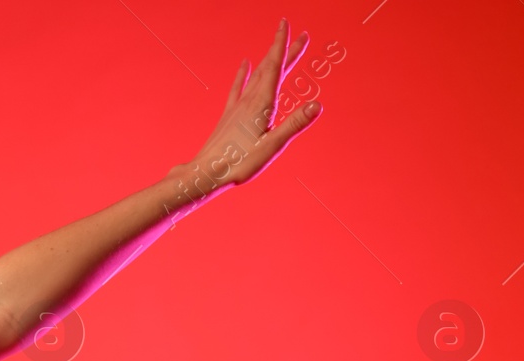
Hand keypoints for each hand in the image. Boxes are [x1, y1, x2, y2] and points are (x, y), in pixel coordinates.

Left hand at [175, 19, 322, 201]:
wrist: (206, 173)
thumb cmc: (239, 164)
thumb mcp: (272, 147)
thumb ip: (294, 124)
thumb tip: (317, 105)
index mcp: (262, 104)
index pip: (275, 67)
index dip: (283, 45)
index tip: (287, 24)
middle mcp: (249, 100)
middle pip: (271, 68)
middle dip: (286, 50)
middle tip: (304, 35)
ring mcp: (238, 106)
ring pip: (258, 75)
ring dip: (271, 59)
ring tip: (280, 47)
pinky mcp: (229, 114)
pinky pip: (238, 87)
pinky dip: (244, 73)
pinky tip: (245, 63)